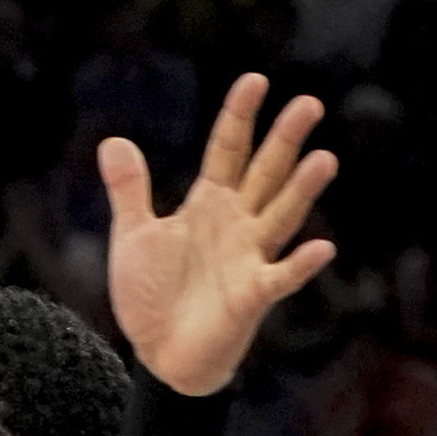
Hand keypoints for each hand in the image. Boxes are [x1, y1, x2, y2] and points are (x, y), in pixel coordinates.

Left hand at [104, 73, 339, 395]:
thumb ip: (130, 191)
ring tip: (324, 158)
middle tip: (309, 103)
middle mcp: (237, 224)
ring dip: (302, 190)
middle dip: (285, 140)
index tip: (255, 80)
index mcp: (208, 205)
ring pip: (280, 216)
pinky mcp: (252, 296)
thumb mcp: (134, 237)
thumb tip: (112, 141)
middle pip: (265, 173)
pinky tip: (322, 248)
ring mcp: (248, 258)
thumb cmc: (152, 295)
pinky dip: (300, 265)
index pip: (227, 151)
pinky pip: (280, 278)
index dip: (239, 116)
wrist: (160, 355)